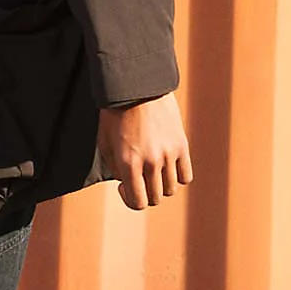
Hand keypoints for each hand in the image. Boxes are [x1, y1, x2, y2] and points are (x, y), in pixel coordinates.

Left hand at [97, 93, 194, 210]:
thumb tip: (127, 184)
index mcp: (129, 163)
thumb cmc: (115, 114)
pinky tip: (167, 167)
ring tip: (151, 171)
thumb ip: (115, 168)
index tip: (125, 187)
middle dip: (144, 193)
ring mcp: (169, 154)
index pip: (137, 202)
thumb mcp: (105, 142)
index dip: (130, 200)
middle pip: (155, 198)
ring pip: (170, 189)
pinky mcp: (182, 145)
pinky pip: (185, 176)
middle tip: (137, 179)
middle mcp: (151, 162)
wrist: (136, 87)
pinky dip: (177, 177)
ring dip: (160, 186)